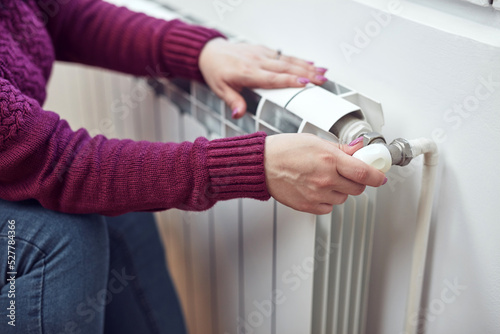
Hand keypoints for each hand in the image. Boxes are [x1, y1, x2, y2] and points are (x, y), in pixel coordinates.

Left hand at [198, 38, 327, 118]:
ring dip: (307, 66)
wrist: (210, 52)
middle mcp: (257, 61)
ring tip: (323, 72)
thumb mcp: (220, 90)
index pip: (272, 78)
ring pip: (287, 60)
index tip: (306, 83)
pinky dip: (298, 59)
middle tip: (322, 80)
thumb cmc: (216, 72)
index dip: (289, 81)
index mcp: (247, 73)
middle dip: (306, 73)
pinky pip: (283, 55)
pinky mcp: (263, 50)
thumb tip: (239, 114)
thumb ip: (233, 101)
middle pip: (285, 68)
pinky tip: (311, 63)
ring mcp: (261, 54)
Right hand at [264, 134, 386, 214]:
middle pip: (357, 188)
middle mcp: (325, 179)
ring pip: (344, 198)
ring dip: (341, 190)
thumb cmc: (284, 150)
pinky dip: (327, 200)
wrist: (262, 165)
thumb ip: (340, 148)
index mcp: (329, 159)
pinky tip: (316, 189)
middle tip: (348, 173)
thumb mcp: (315, 141)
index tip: (380, 176)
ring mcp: (317, 195)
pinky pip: (329, 207)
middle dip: (357, 181)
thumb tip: (358, 149)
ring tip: (325, 179)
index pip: (364, 172)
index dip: (377, 176)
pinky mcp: (308, 206)